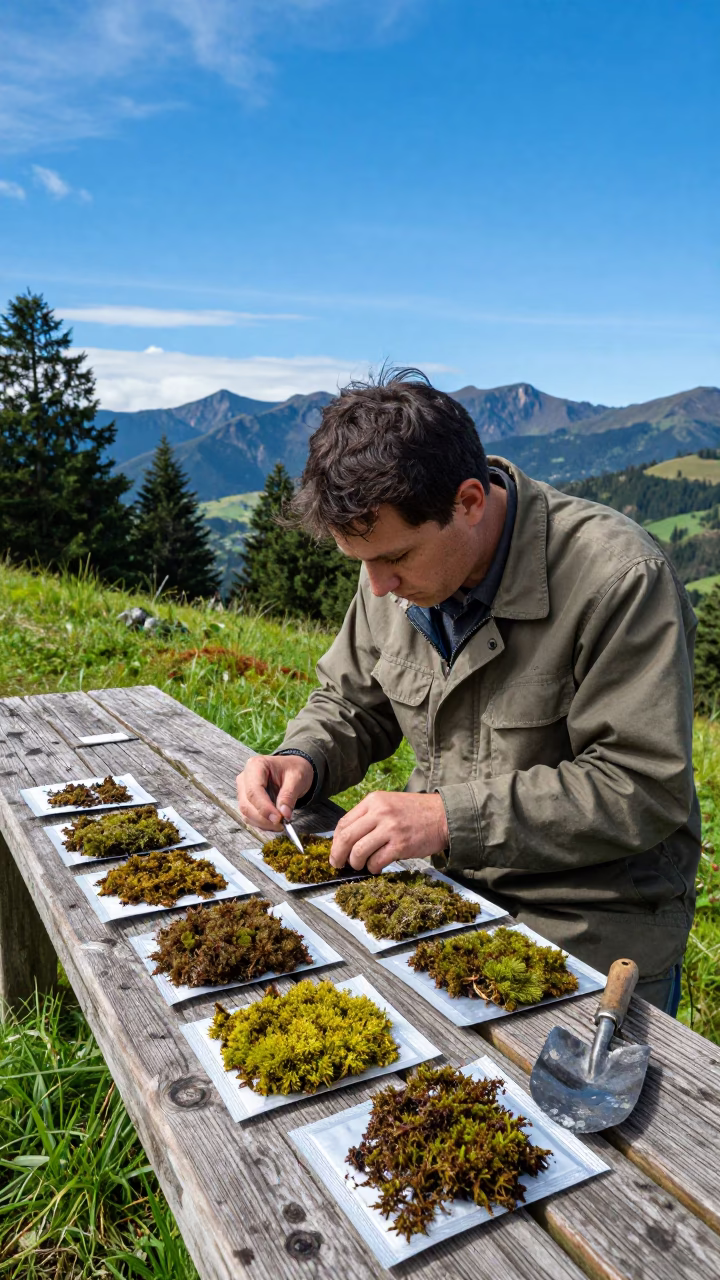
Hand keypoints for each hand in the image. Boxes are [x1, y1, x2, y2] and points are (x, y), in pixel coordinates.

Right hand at [236, 755, 313, 830]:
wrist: (292, 769)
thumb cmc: (293, 769)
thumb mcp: (297, 778)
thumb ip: (289, 795)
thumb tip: (284, 814)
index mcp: (256, 766)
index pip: (254, 790)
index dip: (264, 808)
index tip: (278, 819)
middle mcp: (245, 778)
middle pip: (247, 804)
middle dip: (263, 818)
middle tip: (281, 824)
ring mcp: (243, 790)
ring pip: (246, 813)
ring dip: (263, 823)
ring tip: (280, 824)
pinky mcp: (246, 801)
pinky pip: (250, 817)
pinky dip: (262, 823)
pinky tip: (274, 823)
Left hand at [329, 792, 448, 874]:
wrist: (444, 815)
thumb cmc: (416, 812)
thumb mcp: (389, 804)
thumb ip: (369, 816)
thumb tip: (349, 839)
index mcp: (374, 800)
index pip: (344, 822)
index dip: (335, 841)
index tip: (335, 851)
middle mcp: (380, 812)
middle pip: (346, 837)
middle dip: (338, 855)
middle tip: (338, 864)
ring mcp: (390, 828)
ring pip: (359, 851)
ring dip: (356, 863)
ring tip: (361, 866)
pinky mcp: (400, 845)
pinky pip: (377, 860)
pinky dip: (373, 868)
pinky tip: (376, 867)